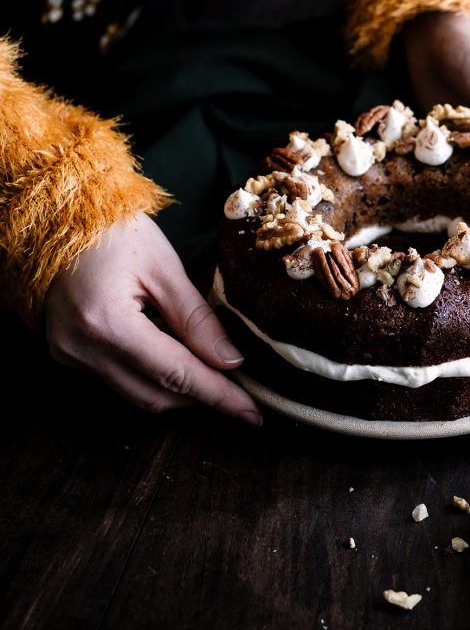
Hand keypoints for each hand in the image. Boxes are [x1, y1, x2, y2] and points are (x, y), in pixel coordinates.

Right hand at [44, 212, 261, 423]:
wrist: (56, 216)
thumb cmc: (112, 229)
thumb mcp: (163, 267)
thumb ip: (197, 319)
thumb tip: (230, 361)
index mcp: (107, 323)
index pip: (175, 374)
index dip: (218, 395)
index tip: (252, 413)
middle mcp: (82, 349)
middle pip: (155, 395)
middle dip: (200, 396)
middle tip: (240, 390)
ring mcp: (69, 355)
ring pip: (136, 393)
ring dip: (176, 388)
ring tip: (211, 369)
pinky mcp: (67, 353)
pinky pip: (117, 378)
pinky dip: (150, 373)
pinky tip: (171, 351)